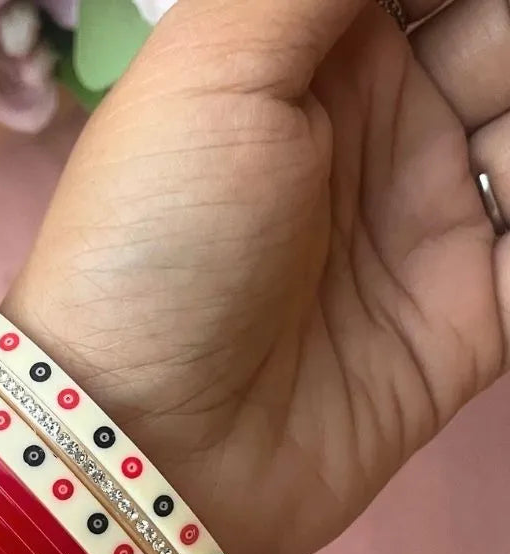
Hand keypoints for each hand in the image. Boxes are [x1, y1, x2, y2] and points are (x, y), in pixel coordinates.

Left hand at [4, 0, 508, 553]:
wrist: (148, 442)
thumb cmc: (153, 247)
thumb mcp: (210, 72)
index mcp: (309, 57)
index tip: (465, 15)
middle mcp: (381, 129)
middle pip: (500, 38)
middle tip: (488, 73)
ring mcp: (428, 224)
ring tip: (498, 157)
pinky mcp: (469, 319)